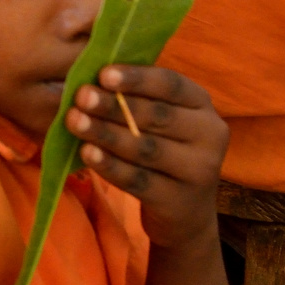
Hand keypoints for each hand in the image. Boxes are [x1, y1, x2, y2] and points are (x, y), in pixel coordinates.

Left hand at [67, 66, 225, 248]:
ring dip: (106, 133)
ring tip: (74, 121)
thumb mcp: (161, 119)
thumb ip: (136, 98)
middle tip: (81, 96)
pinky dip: (110, 166)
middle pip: (157, 116)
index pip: (172, 85)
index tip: (103, 74)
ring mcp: (199, 170)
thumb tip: (91, 78)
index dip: (137, 79)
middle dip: (114, 105)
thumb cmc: (163, 148)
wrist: (185, 210)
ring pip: (146, 148)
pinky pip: (138, 180)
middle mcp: (209, 134)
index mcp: (202, 105)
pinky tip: (86, 153)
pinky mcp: (178, 200)